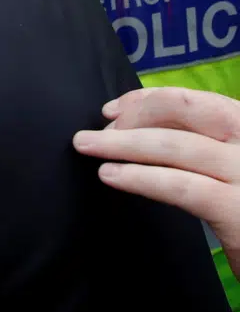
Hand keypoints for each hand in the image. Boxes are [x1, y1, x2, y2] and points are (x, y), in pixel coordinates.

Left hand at [74, 87, 239, 278]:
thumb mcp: (231, 172)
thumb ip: (202, 148)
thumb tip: (138, 131)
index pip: (198, 101)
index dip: (149, 99)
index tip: (112, 110)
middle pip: (187, 112)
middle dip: (134, 116)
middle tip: (94, 133)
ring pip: (176, 146)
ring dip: (123, 144)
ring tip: (87, 147)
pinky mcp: (238, 211)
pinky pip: (181, 187)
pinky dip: (141, 177)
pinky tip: (112, 176)